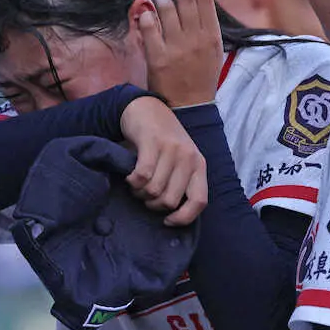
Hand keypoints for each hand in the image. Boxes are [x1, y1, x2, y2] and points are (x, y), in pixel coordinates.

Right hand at [119, 95, 207, 225]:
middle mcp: (189, 158)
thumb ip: (181, 181)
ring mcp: (171, 149)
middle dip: (153, 204)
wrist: (147, 108)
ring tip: (136, 185)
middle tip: (145, 196)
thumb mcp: (180, 160)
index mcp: (199, 165)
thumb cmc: (162, 141)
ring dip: (140, 193)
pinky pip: (142, 175)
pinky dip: (133, 182)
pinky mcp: (153, 142)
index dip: (183, 217)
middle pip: (170, 200)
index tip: (167, 221)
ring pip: (154, 190)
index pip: (199, 201)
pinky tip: (130, 177)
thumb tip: (172, 214)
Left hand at [138, 0, 225, 107]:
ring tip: (160, 1)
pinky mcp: (157, 58)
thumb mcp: (213, 50)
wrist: (189, 107)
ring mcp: (176, 48)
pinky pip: (149, 27)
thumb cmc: (201, 76)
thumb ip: (206, 26)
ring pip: (166, 9)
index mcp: (211, 36)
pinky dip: (147, 16)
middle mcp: (195, 39)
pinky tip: (147, 16)